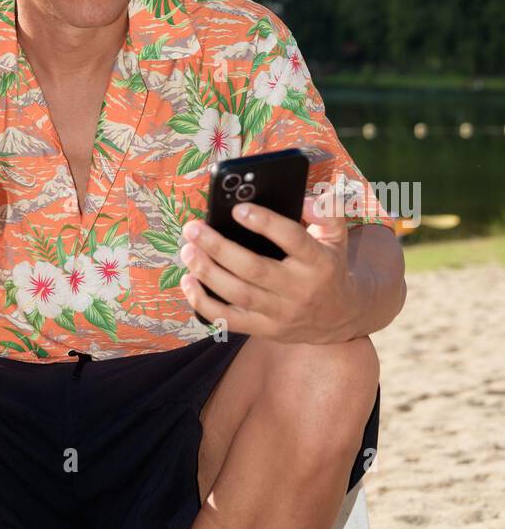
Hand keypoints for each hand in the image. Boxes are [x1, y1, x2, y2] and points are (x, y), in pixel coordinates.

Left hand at [178, 195, 360, 343]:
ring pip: (238, 294)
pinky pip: (230, 320)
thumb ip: (327, 211)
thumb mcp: (337, 236)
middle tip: (194, 228)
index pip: (292, 239)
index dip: (265, 223)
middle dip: (219, 248)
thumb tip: (305, 199)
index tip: (238, 208)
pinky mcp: (265, 329)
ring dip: (207, 272)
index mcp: (318, 262)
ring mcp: (281, 313)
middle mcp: (299, 289)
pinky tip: (188, 281)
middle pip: (254, 269)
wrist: (340, 318)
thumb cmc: (329, 267)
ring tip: (187, 250)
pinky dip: (204, 303)